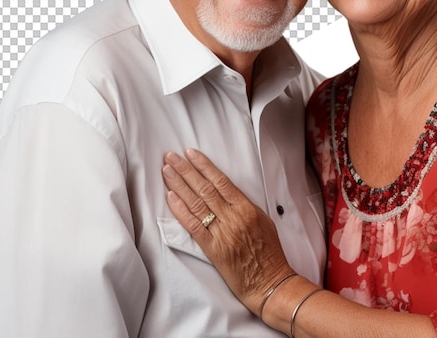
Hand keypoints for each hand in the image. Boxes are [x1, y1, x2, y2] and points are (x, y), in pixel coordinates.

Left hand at [162, 149, 294, 314]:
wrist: (269, 281)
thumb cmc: (269, 252)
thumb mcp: (263, 220)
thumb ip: (244, 206)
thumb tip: (227, 194)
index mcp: (246, 208)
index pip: (221, 180)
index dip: (204, 165)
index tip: (191, 153)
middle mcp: (233, 217)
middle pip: (204, 188)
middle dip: (185, 170)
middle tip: (171, 157)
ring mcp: (222, 232)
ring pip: (196, 203)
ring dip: (178, 185)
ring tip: (166, 171)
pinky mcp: (212, 249)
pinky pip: (193, 226)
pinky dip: (181, 210)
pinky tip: (170, 198)